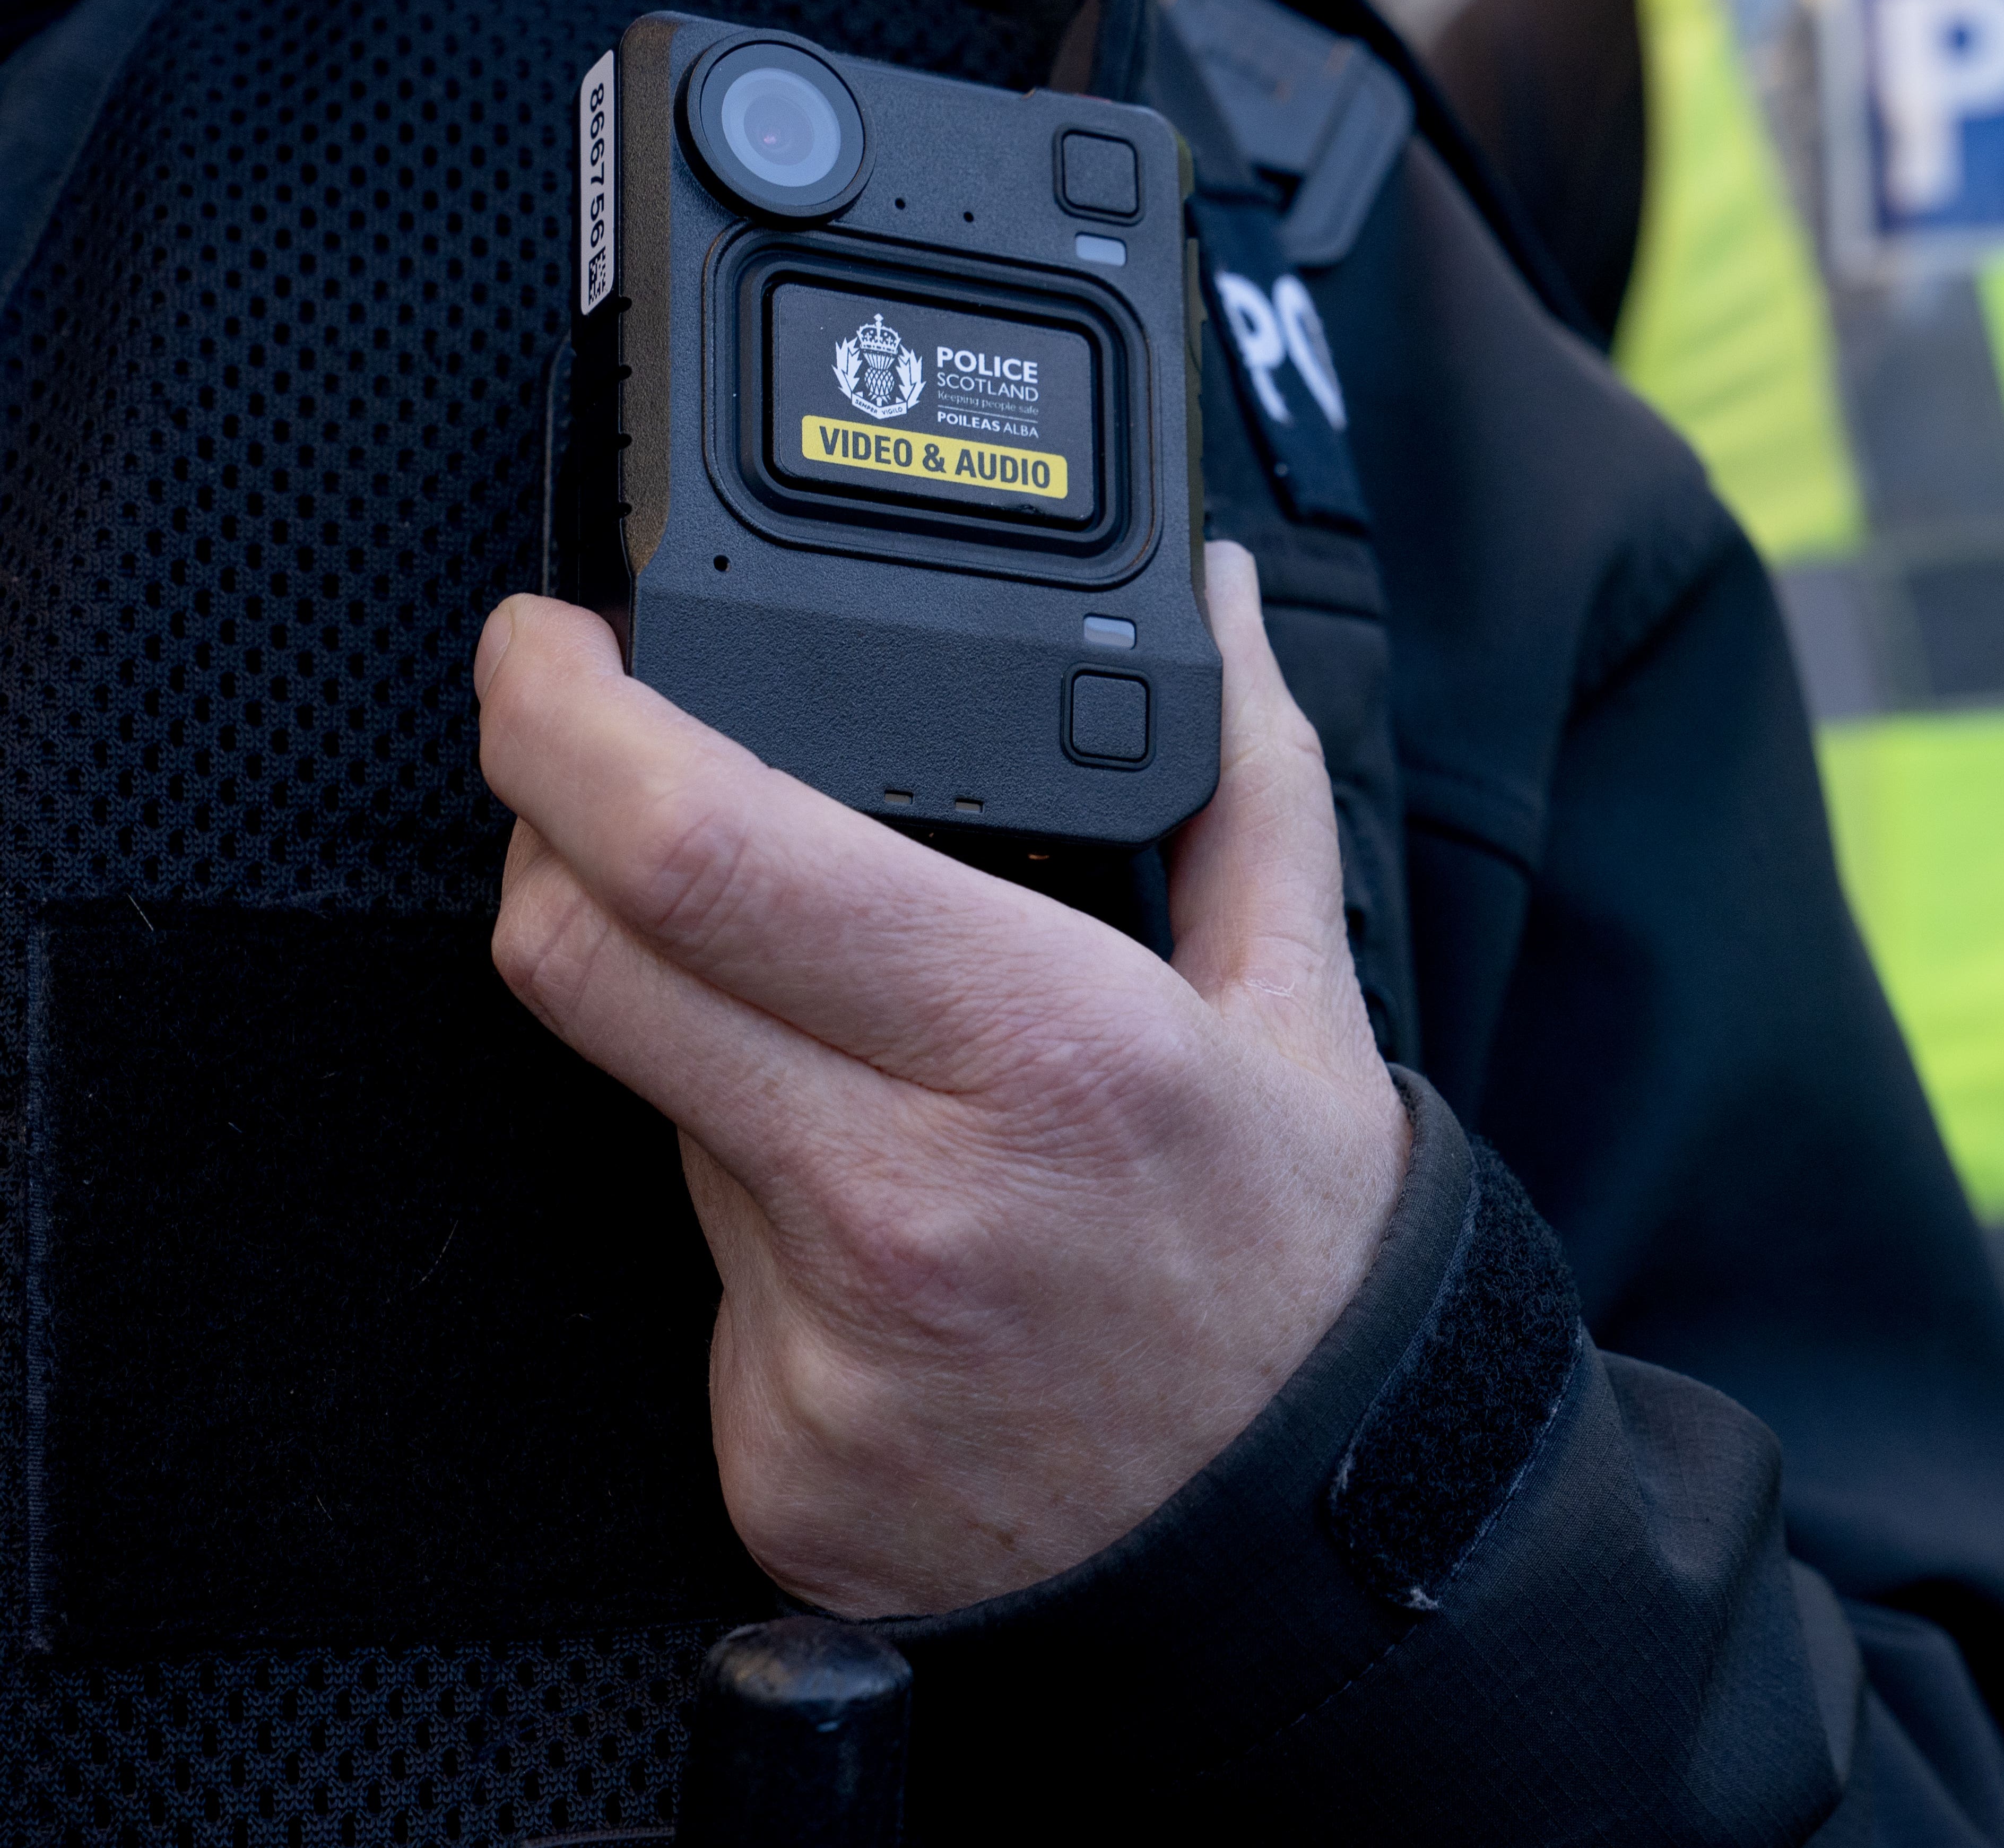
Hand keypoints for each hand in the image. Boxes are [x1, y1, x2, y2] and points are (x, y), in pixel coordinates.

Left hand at [474, 543, 1409, 1617]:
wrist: (1300, 1552)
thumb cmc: (1302, 1270)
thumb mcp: (1301, 1004)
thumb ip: (1243, 772)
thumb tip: (1218, 604)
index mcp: (1040, 1049)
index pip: (696, 845)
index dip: (564, 718)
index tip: (548, 654)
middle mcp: (906, 1198)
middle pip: (580, 957)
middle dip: (549, 834)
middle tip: (603, 789)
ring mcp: (820, 1343)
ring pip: (650, 1104)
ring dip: (705, 1036)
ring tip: (871, 1069)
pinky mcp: (770, 1452)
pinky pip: (699, 1272)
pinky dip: (759, 1213)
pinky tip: (886, 1230)